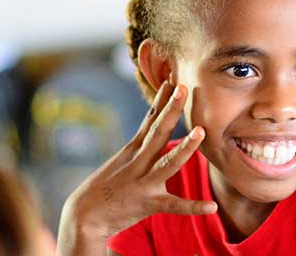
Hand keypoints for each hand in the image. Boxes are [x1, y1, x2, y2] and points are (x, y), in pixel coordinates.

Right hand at [57, 81, 216, 254]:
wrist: (83, 217)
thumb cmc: (104, 187)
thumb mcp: (121, 160)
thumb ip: (141, 144)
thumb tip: (155, 124)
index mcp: (133, 150)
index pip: (150, 120)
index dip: (161, 99)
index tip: (172, 78)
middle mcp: (139, 162)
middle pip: (158, 132)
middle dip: (171, 109)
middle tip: (183, 87)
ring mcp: (144, 183)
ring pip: (168, 163)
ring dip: (184, 148)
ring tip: (200, 132)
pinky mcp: (148, 204)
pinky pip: (174, 206)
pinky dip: (193, 206)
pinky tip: (212, 206)